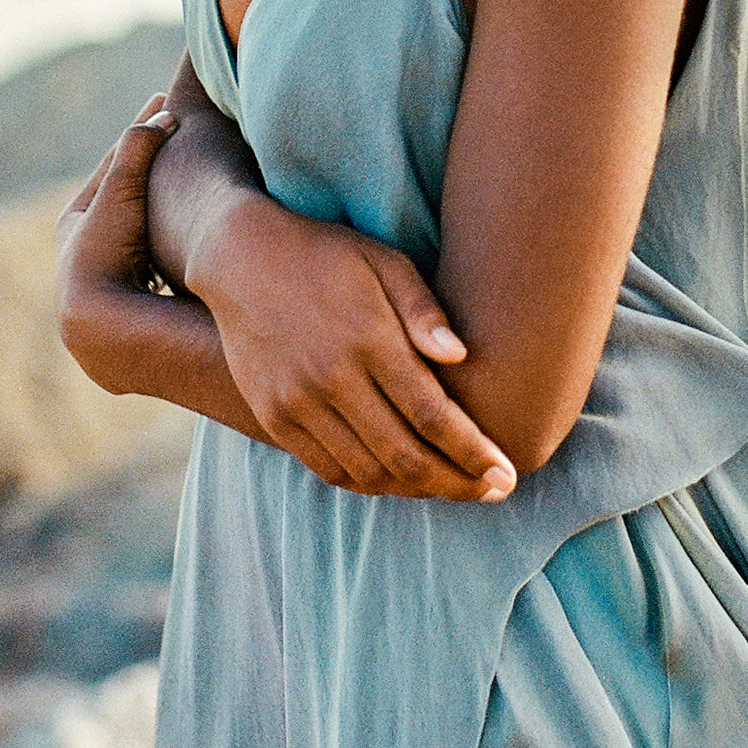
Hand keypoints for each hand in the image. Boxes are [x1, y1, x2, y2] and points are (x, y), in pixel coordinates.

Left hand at [55, 96, 177, 368]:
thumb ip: (137, 149)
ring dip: (166, 207)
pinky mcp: (131, 306)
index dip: (142, 130)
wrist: (100, 321)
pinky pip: (158, 260)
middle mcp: (85, 251)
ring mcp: (108, 281)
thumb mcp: (120, 190)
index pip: (114, 164)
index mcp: (76, 222)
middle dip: (153, 167)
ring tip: (193, 186)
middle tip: (181, 134)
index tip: (168, 103)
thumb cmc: (106, 252)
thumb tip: (163, 116)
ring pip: (142, 228)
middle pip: (126, 196)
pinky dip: (173, 241)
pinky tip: (192, 241)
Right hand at [188, 195, 517, 503]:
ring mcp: (297, 403)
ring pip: (367, 471)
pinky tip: (398, 482)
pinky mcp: (273, 417)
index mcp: (368, 338)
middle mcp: (332, 379)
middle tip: (494, 492)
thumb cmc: (328, 254)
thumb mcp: (383, 261)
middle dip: (456, 481)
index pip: (432, 414)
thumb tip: (462, 357)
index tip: (506, 475)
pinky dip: (368, 483)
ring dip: (416, 489)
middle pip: (404, 455)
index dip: (473, 452)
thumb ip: (423, 309)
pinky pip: (328, 469)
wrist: (242, 257)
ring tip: (453, 487)